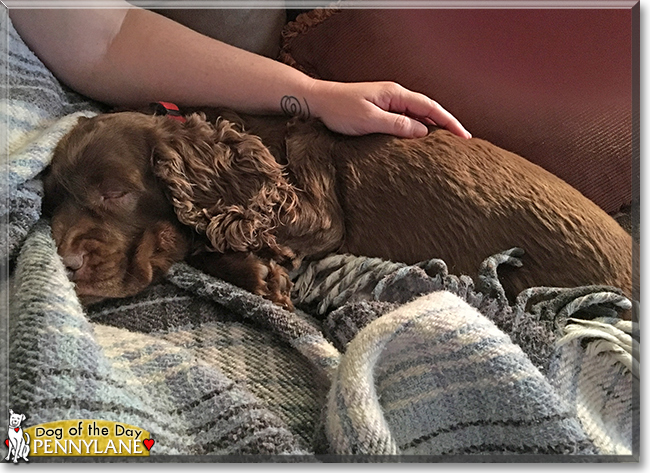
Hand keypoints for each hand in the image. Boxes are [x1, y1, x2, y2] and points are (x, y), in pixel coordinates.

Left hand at [307, 80, 470, 138]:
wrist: (317, 101)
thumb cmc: (339, 109)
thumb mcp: (369, 119)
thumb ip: (396, 125)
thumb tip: (423, 131)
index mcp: (395, 94)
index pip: (430, 107)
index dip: (449, 121)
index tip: (464, 135)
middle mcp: (394, 95)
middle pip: (428, 109)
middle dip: (447, 124)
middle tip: (463, 141)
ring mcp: (388, 102)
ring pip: (417, 114)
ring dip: (433, 126)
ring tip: (448, 142)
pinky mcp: (380, 109)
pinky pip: (405, 118)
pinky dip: (417, 128)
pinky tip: (421, 139)